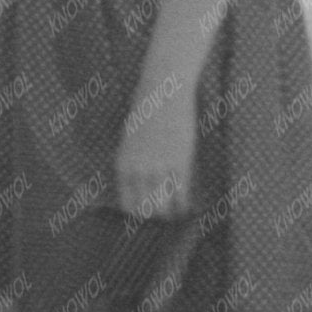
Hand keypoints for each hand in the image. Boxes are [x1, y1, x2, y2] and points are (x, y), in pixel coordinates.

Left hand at [114, 79, 197, 221]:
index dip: (139, 213)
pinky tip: (189, 208)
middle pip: (147, 208)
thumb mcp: (131, 140)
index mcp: (123, 165)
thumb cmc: (147, 113)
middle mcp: (138, 170)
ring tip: (177, 216)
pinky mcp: (180, 163)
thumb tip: (139, 183)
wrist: (163, 93)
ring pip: (165, 205)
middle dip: (156, 215)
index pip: (128, 204)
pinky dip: (185, 204)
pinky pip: (182, 193)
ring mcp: (159, 168)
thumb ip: (133, 162)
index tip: (148, 216)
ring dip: (171, 213)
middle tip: (165, 218)